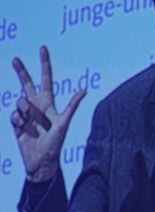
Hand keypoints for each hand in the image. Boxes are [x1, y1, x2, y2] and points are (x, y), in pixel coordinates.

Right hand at [10, 45, 85, 181]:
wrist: (41, 162)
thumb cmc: (56, 144)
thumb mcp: (64, 123)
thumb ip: (72, 106)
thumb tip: (84, 90)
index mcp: (49, 103)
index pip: (46, 79)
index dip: (44, 64)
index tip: (42, 48)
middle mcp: (37, 106)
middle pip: (27, 84)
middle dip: (21, 71)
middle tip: (15, 59)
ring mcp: (26, 114)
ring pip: (19, 101)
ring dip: (24, 111)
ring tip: (31, 124)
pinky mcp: (17, 124)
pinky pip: (13, 114)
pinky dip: (18, 121)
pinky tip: (24, 130)